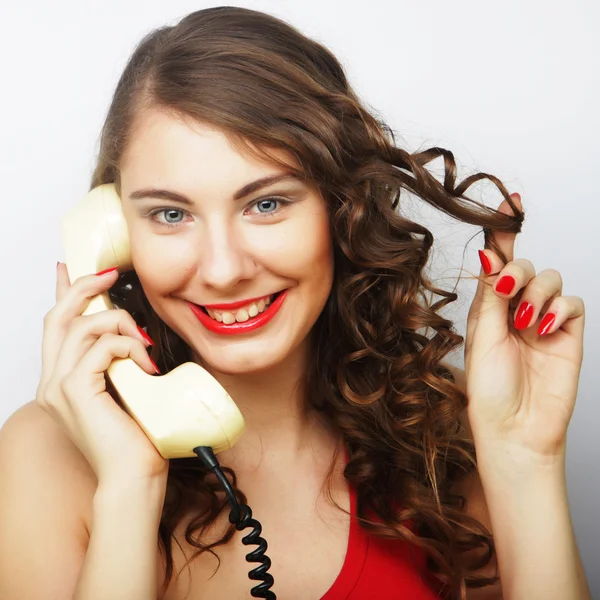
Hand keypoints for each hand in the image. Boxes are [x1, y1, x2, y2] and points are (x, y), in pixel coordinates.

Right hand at [36, 263, 169, 487]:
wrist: (133, 475)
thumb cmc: (134, 437)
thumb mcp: (125, 387)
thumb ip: (118, 362)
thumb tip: (133, 336)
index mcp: (61, 381)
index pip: (56, 327)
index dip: (62, 293)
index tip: (68, 269)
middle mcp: (52, 382)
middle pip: (59, 317)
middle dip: (84, 288)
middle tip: (110, 275)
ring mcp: (59, 387)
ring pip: (83, 327)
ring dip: (120, 324)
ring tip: (145, 344)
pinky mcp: (75, 391)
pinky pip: (101, 348)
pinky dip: (127, 347)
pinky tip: (145, 362)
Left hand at [464, 193, 584, 463]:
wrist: (515, 428)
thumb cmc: (489, 388)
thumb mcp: (481, 334)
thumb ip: (491, 293)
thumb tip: (488, 253)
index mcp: (489, 306)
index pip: (498, 260)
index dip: (504, 231)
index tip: (510, 200)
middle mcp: (516, 308)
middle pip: (525, 263)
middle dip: (517, 270)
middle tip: (508, 292)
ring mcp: (544, 319)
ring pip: (550, 278)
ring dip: (537, 293)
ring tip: (525, 324)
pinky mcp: (568, 333)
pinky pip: (573, 302)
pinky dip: (559, 309)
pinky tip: (544, 329)